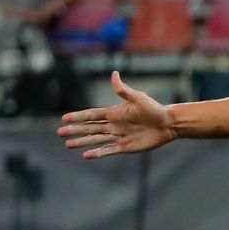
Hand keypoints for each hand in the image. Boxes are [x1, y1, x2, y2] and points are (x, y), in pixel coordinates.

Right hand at [58, 71, 177, 159]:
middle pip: (90, 128)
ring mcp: (119, 136)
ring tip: (68, 144)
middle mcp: (114, 125)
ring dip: (82, 142)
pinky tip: (86, 155)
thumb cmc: (154, 109)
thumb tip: (114, 74)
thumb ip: (123, 90)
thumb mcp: (138, 98)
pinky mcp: (126, 147)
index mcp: (114, 113)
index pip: (92, 115)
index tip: (64, 118)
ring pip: (96, 140)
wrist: (168, 124)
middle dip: (75, 130)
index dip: (78, 116)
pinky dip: (97, 153)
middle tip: (60, 132)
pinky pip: (108, 150)